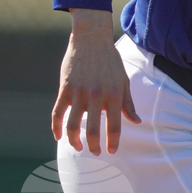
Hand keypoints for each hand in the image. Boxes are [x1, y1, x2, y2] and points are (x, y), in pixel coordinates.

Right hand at [52, 9, 140, 154]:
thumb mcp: (123, 80)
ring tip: (78, 147)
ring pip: (72, 126)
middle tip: (95, 152)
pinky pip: (57, 114)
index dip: (113, 142)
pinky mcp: (65, 89)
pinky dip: (55, 128)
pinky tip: (58, 137)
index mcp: (114, 94)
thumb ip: (128, 103)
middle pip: (93, 130)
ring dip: (74, 141)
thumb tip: (136, 121)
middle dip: (94, 146)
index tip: (111, 151)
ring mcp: (79, 93)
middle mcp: (97, 96)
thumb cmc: (110, 61)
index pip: (114, 126)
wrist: (91, 39)